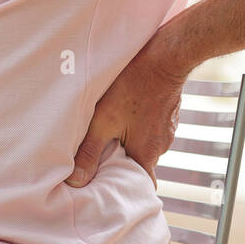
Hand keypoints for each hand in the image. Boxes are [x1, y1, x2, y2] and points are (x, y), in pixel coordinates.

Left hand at [65, 37, 186, 187]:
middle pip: (139, 163)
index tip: (107, 184)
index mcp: (147, 154)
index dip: (123, 187)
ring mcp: (168, 129)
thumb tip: (76, 183)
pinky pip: (151, 127)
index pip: (139, 186)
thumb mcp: (103, 120)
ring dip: (129, 139)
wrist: (166, 56)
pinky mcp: (168, 114)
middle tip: (101, 152)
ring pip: (144, 143)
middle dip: (121, 160)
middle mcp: (161, 146)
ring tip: (112, 127)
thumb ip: (89, 153)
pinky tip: (127, 111)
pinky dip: (139, 124)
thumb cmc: (133, 87)